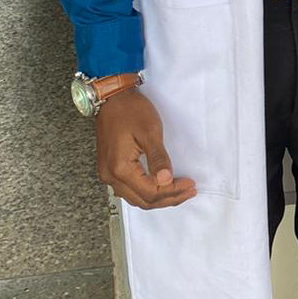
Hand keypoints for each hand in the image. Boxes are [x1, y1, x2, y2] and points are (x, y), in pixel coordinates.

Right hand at [95, 89, 196, 209]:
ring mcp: (107, 174)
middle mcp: (110, 176)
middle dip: (168, 198)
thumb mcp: (150, 131)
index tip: (190, 184)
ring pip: (135, 198)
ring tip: (178, 191)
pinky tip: (159, 186)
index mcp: (120, 168)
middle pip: (143, 200)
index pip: (150, 192)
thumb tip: (167, 180)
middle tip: (189, 191)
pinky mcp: (109, 169)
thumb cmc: (130, 110)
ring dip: (158, 198)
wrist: (111, 98)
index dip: (173, 191)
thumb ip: (158, 158)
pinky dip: (146, 192)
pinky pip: (128, 190)